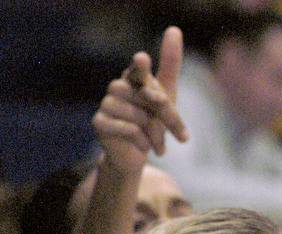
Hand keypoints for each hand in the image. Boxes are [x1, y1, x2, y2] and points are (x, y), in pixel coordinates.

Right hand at [92, 26, 188, 173]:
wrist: (135, 156)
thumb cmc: (152, 124)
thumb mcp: (167, 99)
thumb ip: (169, 70)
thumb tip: (174, 28)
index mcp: (134, 78)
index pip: (139, 70)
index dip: (141, 67)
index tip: (143, 59)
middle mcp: (117, 86)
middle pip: (150, 98)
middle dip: (170, 118)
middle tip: (182, 137)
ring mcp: (106, 103)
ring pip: (139, 115)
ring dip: (156, 134)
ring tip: (157, 144)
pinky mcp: (98, 122)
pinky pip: (129, 130)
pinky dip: (143, 142)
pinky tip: (144, 147)